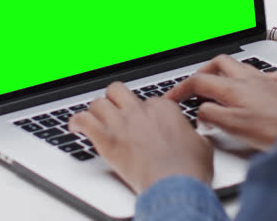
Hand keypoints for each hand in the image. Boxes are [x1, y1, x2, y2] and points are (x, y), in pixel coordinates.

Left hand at [68, 82, 213, 193]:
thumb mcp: (201, 145)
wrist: (175, 185)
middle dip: (114, 99)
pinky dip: (76, 122)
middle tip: (113, 109)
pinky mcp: (107, 139)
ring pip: (98, 102)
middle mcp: (140, 110)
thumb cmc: (189, 169)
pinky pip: (83, 120)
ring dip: (95, 110)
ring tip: (94, 118)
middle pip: (118, 91)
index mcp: (163, 108)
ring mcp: (122, 123)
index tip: (141, 121)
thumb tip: (193, 137)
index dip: (142, 111)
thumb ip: (193, 135)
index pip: (146, 99)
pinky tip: (75, 126)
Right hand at [165, 54, 276, 151]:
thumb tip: (201, 110)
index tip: (171, 98)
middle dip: (203, 71)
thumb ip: (213, 115)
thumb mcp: (235, 127)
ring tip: (221, 86)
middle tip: (195, 85)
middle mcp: (251, 79)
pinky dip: (257, 79)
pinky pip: (267, 74)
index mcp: (235, 88)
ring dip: (227, 73)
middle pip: (220, 63)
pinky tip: (257, 88)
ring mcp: (269, 81)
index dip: (180, 89)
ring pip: (242, 66)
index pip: (199, 81)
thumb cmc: (276, 132)